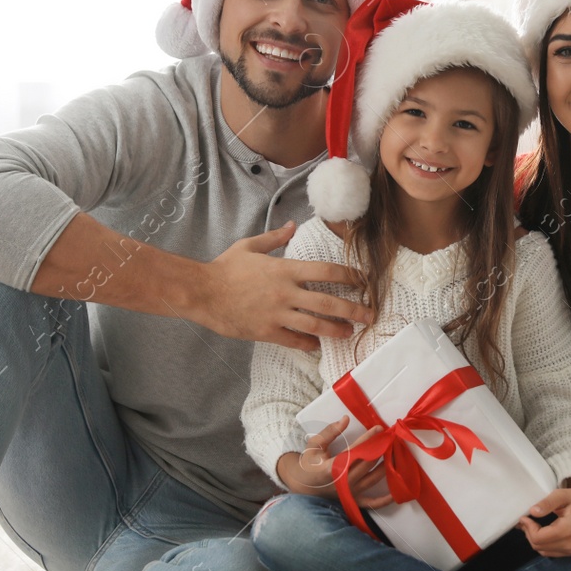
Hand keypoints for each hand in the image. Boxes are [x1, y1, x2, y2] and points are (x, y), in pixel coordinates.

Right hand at [189, 223, 372, 346]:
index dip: (350, 276)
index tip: (364, 281)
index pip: (326, 271)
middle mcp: (285, 292)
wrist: (201, 292)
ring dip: (336, 330)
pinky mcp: (266, 331)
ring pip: (315, 325)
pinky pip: (294, 340)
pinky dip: (308, 343)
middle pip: (328, 303)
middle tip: (369, 315)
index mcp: (284, 269)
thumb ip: (275, 237)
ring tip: (349, 333)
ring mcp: (276, 314)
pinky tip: (317, 344)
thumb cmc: (225, 268)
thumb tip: (292, 225)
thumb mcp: (250, 246)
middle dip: (353, 310)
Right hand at [275, 416, 394, 507]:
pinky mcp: (353, 500)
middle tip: (392, 438)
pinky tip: (396, 493)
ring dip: (387, 466)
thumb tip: (345, 419)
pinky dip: (384, 500)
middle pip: (368, 463)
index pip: (355, 450)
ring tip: (396, 453)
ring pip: (373, 478)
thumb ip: (330, 432)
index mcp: (332, 467)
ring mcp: (350, 492)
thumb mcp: (314, 445)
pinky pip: (372, 503)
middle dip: (381, 449)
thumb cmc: (309, 464)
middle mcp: (343, 481)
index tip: (379, 429)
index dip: (368, 438)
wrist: (302, 486)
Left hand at [517, 488, 570, 557]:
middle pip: (538, 546)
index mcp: (567, 531)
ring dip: (534, 539)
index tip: (524, 516)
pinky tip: (541, 531)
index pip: (538, 537)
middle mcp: (570, 544)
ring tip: (532, 524)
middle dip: (529, 533)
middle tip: (526, 520)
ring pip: (543, 551)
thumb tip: (532, 512)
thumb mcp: (563, 495)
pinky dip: (542, 543)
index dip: (527, 527)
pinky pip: (550, 552)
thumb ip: (547, 503)